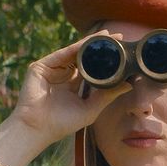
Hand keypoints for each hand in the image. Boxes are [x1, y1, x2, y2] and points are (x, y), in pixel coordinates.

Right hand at [0, 32, 132, 165]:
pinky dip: (75, 48)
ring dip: (89, 43)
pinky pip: (61, 55)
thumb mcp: (91, 108)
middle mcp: (63, 75)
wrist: (37, 128)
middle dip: (99, 47)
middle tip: (118, 37)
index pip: (91, 68)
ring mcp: (52, 69)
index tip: (122, 51)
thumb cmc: (62, 123)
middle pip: (83, 56)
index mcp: (74, 85)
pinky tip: (88, 43)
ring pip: (73, 52)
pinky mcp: (41, 67)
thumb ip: (108, 95)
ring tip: (107, 37)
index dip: (105, 60)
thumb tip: (129, 85)